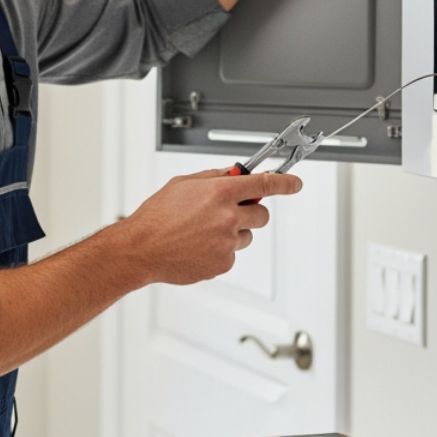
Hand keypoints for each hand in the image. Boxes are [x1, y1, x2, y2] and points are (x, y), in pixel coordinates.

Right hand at [120, 168, 302, 284]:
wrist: (142, 249)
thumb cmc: (157, 216)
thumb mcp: (183, 184)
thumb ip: (213, 177)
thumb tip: (233, 174)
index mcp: (220, 192)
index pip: (264, 183)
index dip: (285, 183)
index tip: (295, 183)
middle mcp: (228, 217)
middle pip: (262, 214)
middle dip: (250, 212)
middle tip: (229, 213)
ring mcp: (227, 242)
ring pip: (247, 236)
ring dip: (234, 233)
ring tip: (203, 233)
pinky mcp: (223, 263)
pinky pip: (232, 254)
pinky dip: (220, 251)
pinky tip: (198, 247)